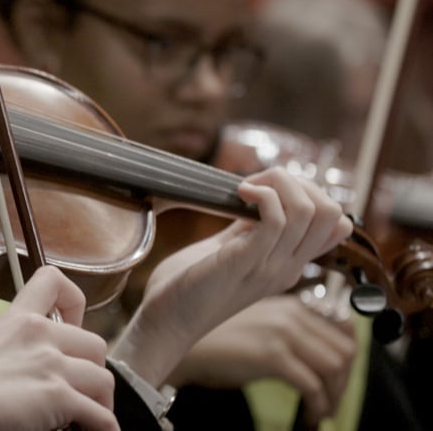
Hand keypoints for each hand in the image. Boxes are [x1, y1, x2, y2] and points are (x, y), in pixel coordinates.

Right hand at [0, 266, 118, 430]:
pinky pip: (101, 416)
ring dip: (101, 402)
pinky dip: (104, 428)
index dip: (74, 301)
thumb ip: (17, 349)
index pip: (52, 280)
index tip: (74, 325)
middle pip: (95, 343)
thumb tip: (35, 373)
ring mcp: (50, 364)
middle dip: (93, 370)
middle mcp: (39, 334)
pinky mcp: (58, 395)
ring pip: (104, 380)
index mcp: (17, 319)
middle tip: (80, 388)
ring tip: (87, 416)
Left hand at [110, 167, 352, 386]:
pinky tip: (239, 193)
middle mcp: (288, 267)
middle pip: (332, 213)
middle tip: (256, 184)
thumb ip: (248, 229)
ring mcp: (270, 266)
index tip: (271, 189)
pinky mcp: (245, 262)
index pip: (336, 225)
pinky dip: (262, 194)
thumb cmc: (190, 284)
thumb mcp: (229, 251)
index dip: (310, 193)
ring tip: (245, 187)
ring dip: (278, 183)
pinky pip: (276, 219)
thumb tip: (262, 197)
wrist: (167, 320)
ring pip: (309, 210)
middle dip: (297, 182)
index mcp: (287, 263)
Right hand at [170, 295, 357, 424]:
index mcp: (289, 303)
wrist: (180, 342)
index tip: (341, 372)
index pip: (343, 324)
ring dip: (335, 395)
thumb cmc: (213, 337)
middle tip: (332, 397)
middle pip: (345, 348)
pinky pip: (313, 387)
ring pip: (336, 367)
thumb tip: (312, 352)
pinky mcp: (273, 357)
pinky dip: (317, 407)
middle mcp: (291, 314)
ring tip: (322, 409)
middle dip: (345, 380)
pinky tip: (309, 415)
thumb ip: (284, 329)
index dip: (349, 353)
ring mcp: (283, 334)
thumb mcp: (255, 323)